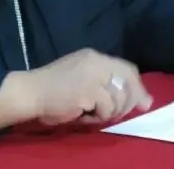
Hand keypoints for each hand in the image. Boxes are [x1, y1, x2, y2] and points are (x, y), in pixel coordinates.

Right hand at [24, 48, 152, 125]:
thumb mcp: (80, 77)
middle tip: (120, 114)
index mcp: (94, 56)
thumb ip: (106, 84)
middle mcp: (97, 62)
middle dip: (130, 102)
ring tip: (92, 114)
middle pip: (128, 82)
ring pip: (119, 99)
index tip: (143, 102)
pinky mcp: (90, 91)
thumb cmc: (52, 88)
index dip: (137, 86)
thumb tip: (142, 101)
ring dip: (109, 112)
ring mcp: (94, 75)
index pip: (127, 68)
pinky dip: (98, 117)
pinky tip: (84, 115)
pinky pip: (106, 109)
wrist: (30, 92)